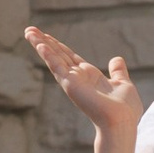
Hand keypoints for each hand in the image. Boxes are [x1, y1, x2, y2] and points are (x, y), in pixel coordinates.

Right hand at [25, 26, 139, 152]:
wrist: (122, 122)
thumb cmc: (125, 110)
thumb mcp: (123, 84)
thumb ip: (118, 71)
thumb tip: (116, 59)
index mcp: (89, 76)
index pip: (69, 57)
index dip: (58, 46)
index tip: (47, 36)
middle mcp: (78, 78)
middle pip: (57, 55)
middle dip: (44, 42)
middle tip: (29, 30)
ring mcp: (72, 81)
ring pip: (53, 58)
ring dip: (40, 44)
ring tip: (28, 31)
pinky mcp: (71, 85)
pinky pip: (57, 67)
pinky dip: (48, 55)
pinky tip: (40, 45)